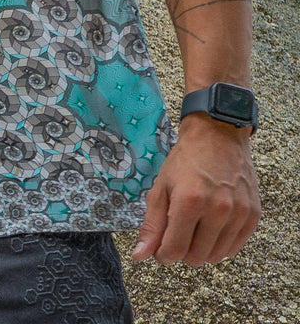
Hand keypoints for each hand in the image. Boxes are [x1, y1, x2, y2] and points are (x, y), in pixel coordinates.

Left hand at [132, 114, 260, 265]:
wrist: (218, 134)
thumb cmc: (185, 159)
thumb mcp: (161, 187)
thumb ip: (151, 224)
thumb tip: (140, 256)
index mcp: (189, 201)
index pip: (175, 250)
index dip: (163, 254)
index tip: (161, 247)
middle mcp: (217, 210)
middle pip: (196, 258)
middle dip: (182, 251)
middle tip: (178, 231)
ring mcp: (238, 213)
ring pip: (215, 257)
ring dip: (201, 248)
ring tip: (195, 226)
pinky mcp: (253, 214)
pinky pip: (234, 248)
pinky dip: (220, 244)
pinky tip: (211, 225)